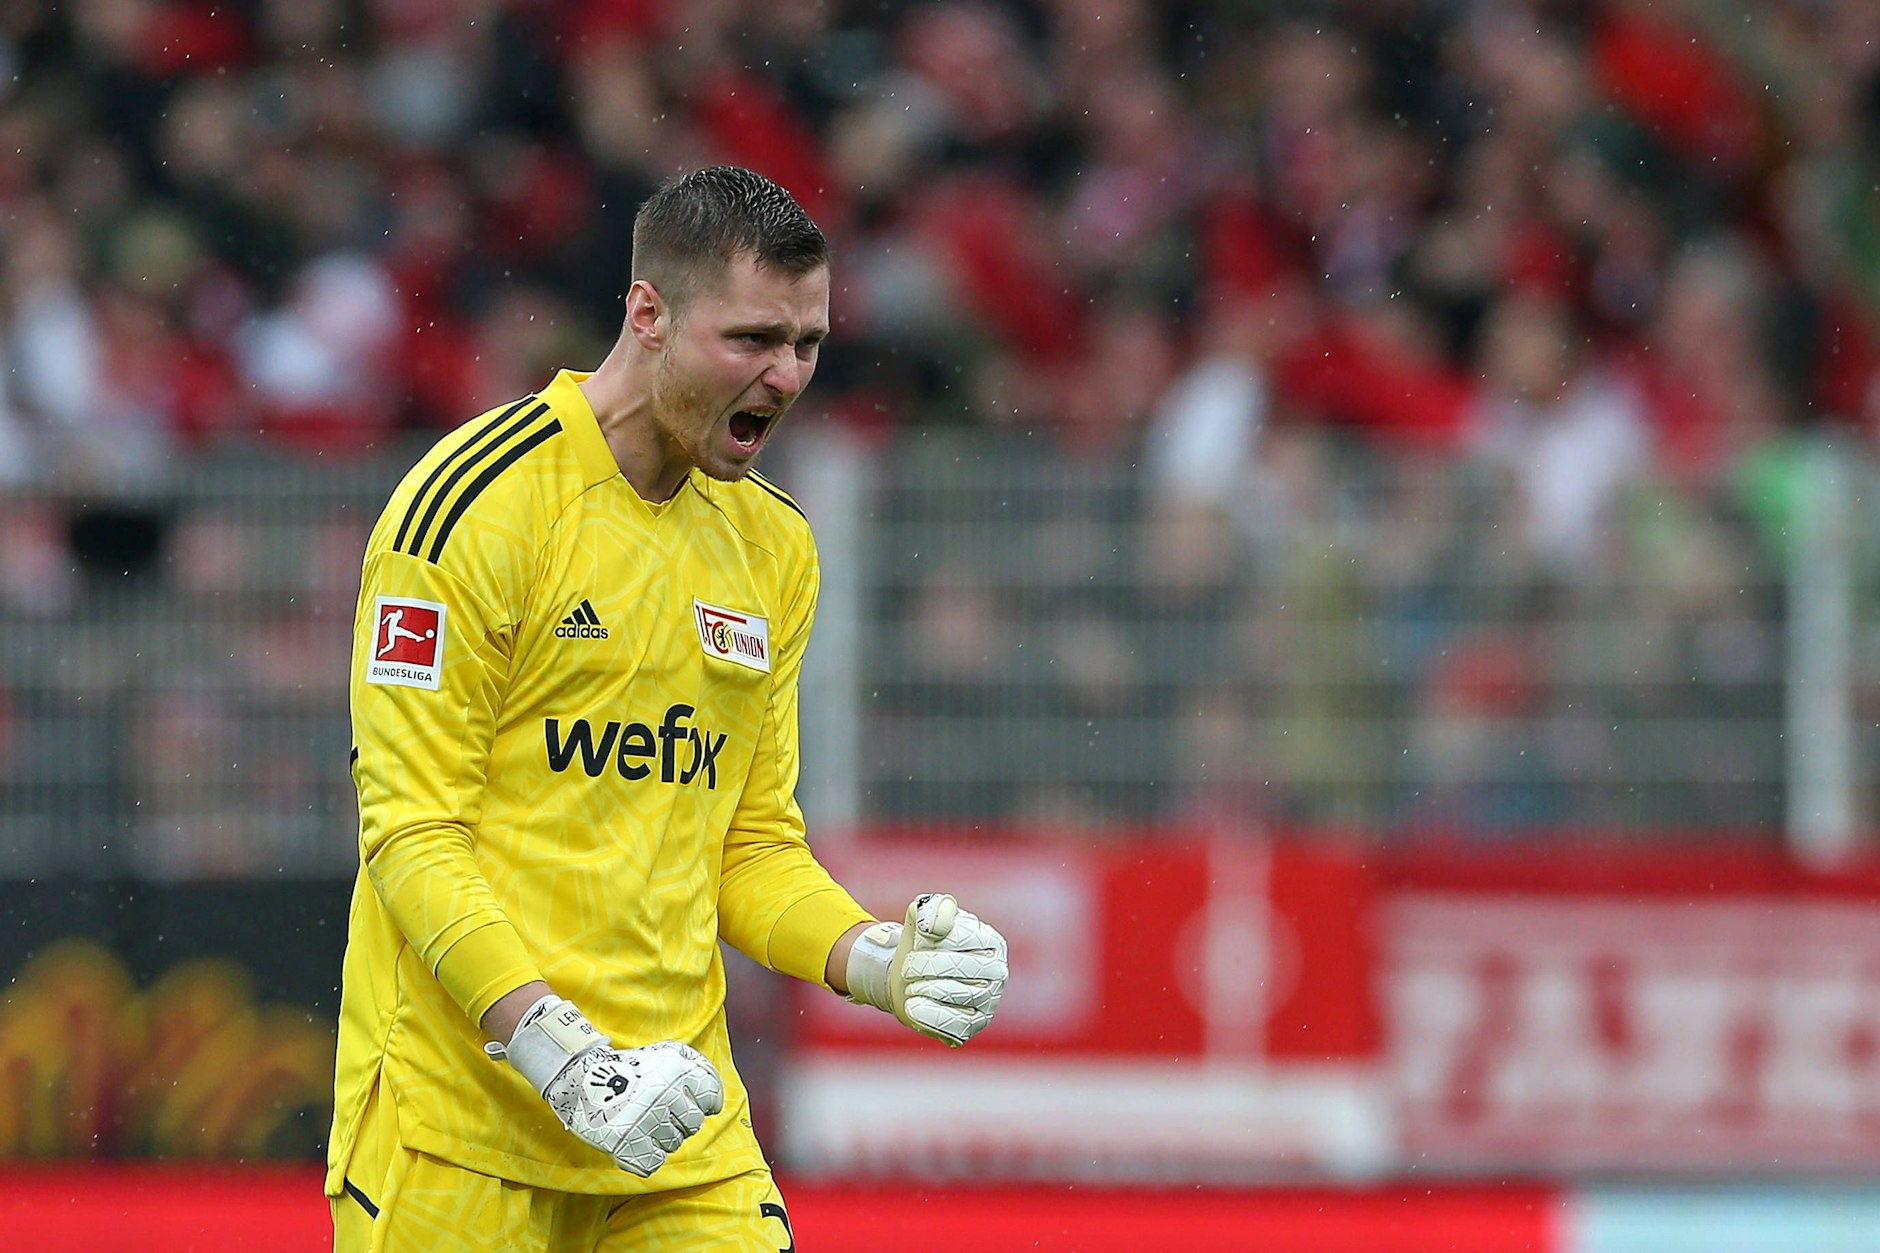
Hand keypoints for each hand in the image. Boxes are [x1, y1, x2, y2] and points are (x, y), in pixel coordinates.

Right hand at [485, 996, 723, 1175]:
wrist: (580, 1075)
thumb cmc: (628, 1066)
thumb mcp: (664, 1053)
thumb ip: (694, 1067)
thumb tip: (714, 1100)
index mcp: (676, 1071)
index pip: (711, 1097)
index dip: (706, 1103)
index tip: (691, 1105)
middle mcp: (665, 1095)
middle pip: (693, 1124)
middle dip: (681, 1122)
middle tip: (660, 1114)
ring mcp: (646, 1121)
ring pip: (674, 1144)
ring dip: (662, 1138)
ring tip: (645, 1124)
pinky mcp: (626, 1144)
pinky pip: (653, 1162)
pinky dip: (647, 1156)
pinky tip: (638, 1141)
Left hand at [845, 893, 1007, 1045]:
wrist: (913, 981)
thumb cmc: (924, 946)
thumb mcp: (923, 919)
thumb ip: (929, 909)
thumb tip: (931, 925)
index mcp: (992, 941)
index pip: (960, 936)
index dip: (931, 939)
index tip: (916, 941)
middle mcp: (998, 972)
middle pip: (957, 966)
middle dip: (922, 965)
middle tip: (906, 968)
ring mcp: (989, 1001)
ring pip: (952, 993)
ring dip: (921, 988)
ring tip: (911, 986)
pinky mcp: (975, 1025)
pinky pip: (951, 1023)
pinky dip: (925, 1013)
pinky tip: (912, 1005)